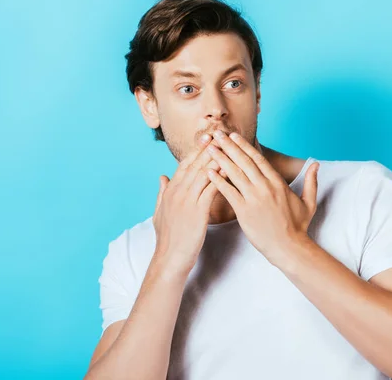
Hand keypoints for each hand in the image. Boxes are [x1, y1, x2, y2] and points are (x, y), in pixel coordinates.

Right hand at [151, 134, 224, 276]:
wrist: (169, 258)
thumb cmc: (167, 238)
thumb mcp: (159, 212)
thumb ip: (161, 192)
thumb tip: (161, 176)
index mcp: (170, 190)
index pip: (185, 164)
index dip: (197, 149)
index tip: (207, 137)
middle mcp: (177, 191)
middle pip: (195, 163)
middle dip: (208, 147)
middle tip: (220, 133)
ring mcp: (186, 200)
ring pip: (204, 173)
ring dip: (217, 158)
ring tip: (229, 145)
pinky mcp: (197, 211)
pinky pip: (211, 189)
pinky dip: (221, 177)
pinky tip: (231, 169)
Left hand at [205, 130, 319, 265]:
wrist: (289, 247)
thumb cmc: (298, 227)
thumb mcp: (309, 202)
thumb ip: (311, 181)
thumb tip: (316, 164)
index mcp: (278, 183)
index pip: (258, 159)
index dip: (244, 146)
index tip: (233, 136)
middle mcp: (265, 187)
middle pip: (244, 161)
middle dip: (229, 146)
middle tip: (216, 134)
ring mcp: (254, 198)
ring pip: (235, 173)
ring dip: (221, 159)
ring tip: (210, 148)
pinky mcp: (244, 211)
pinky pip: (228, 192)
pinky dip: (218, 181)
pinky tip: (208, 172)